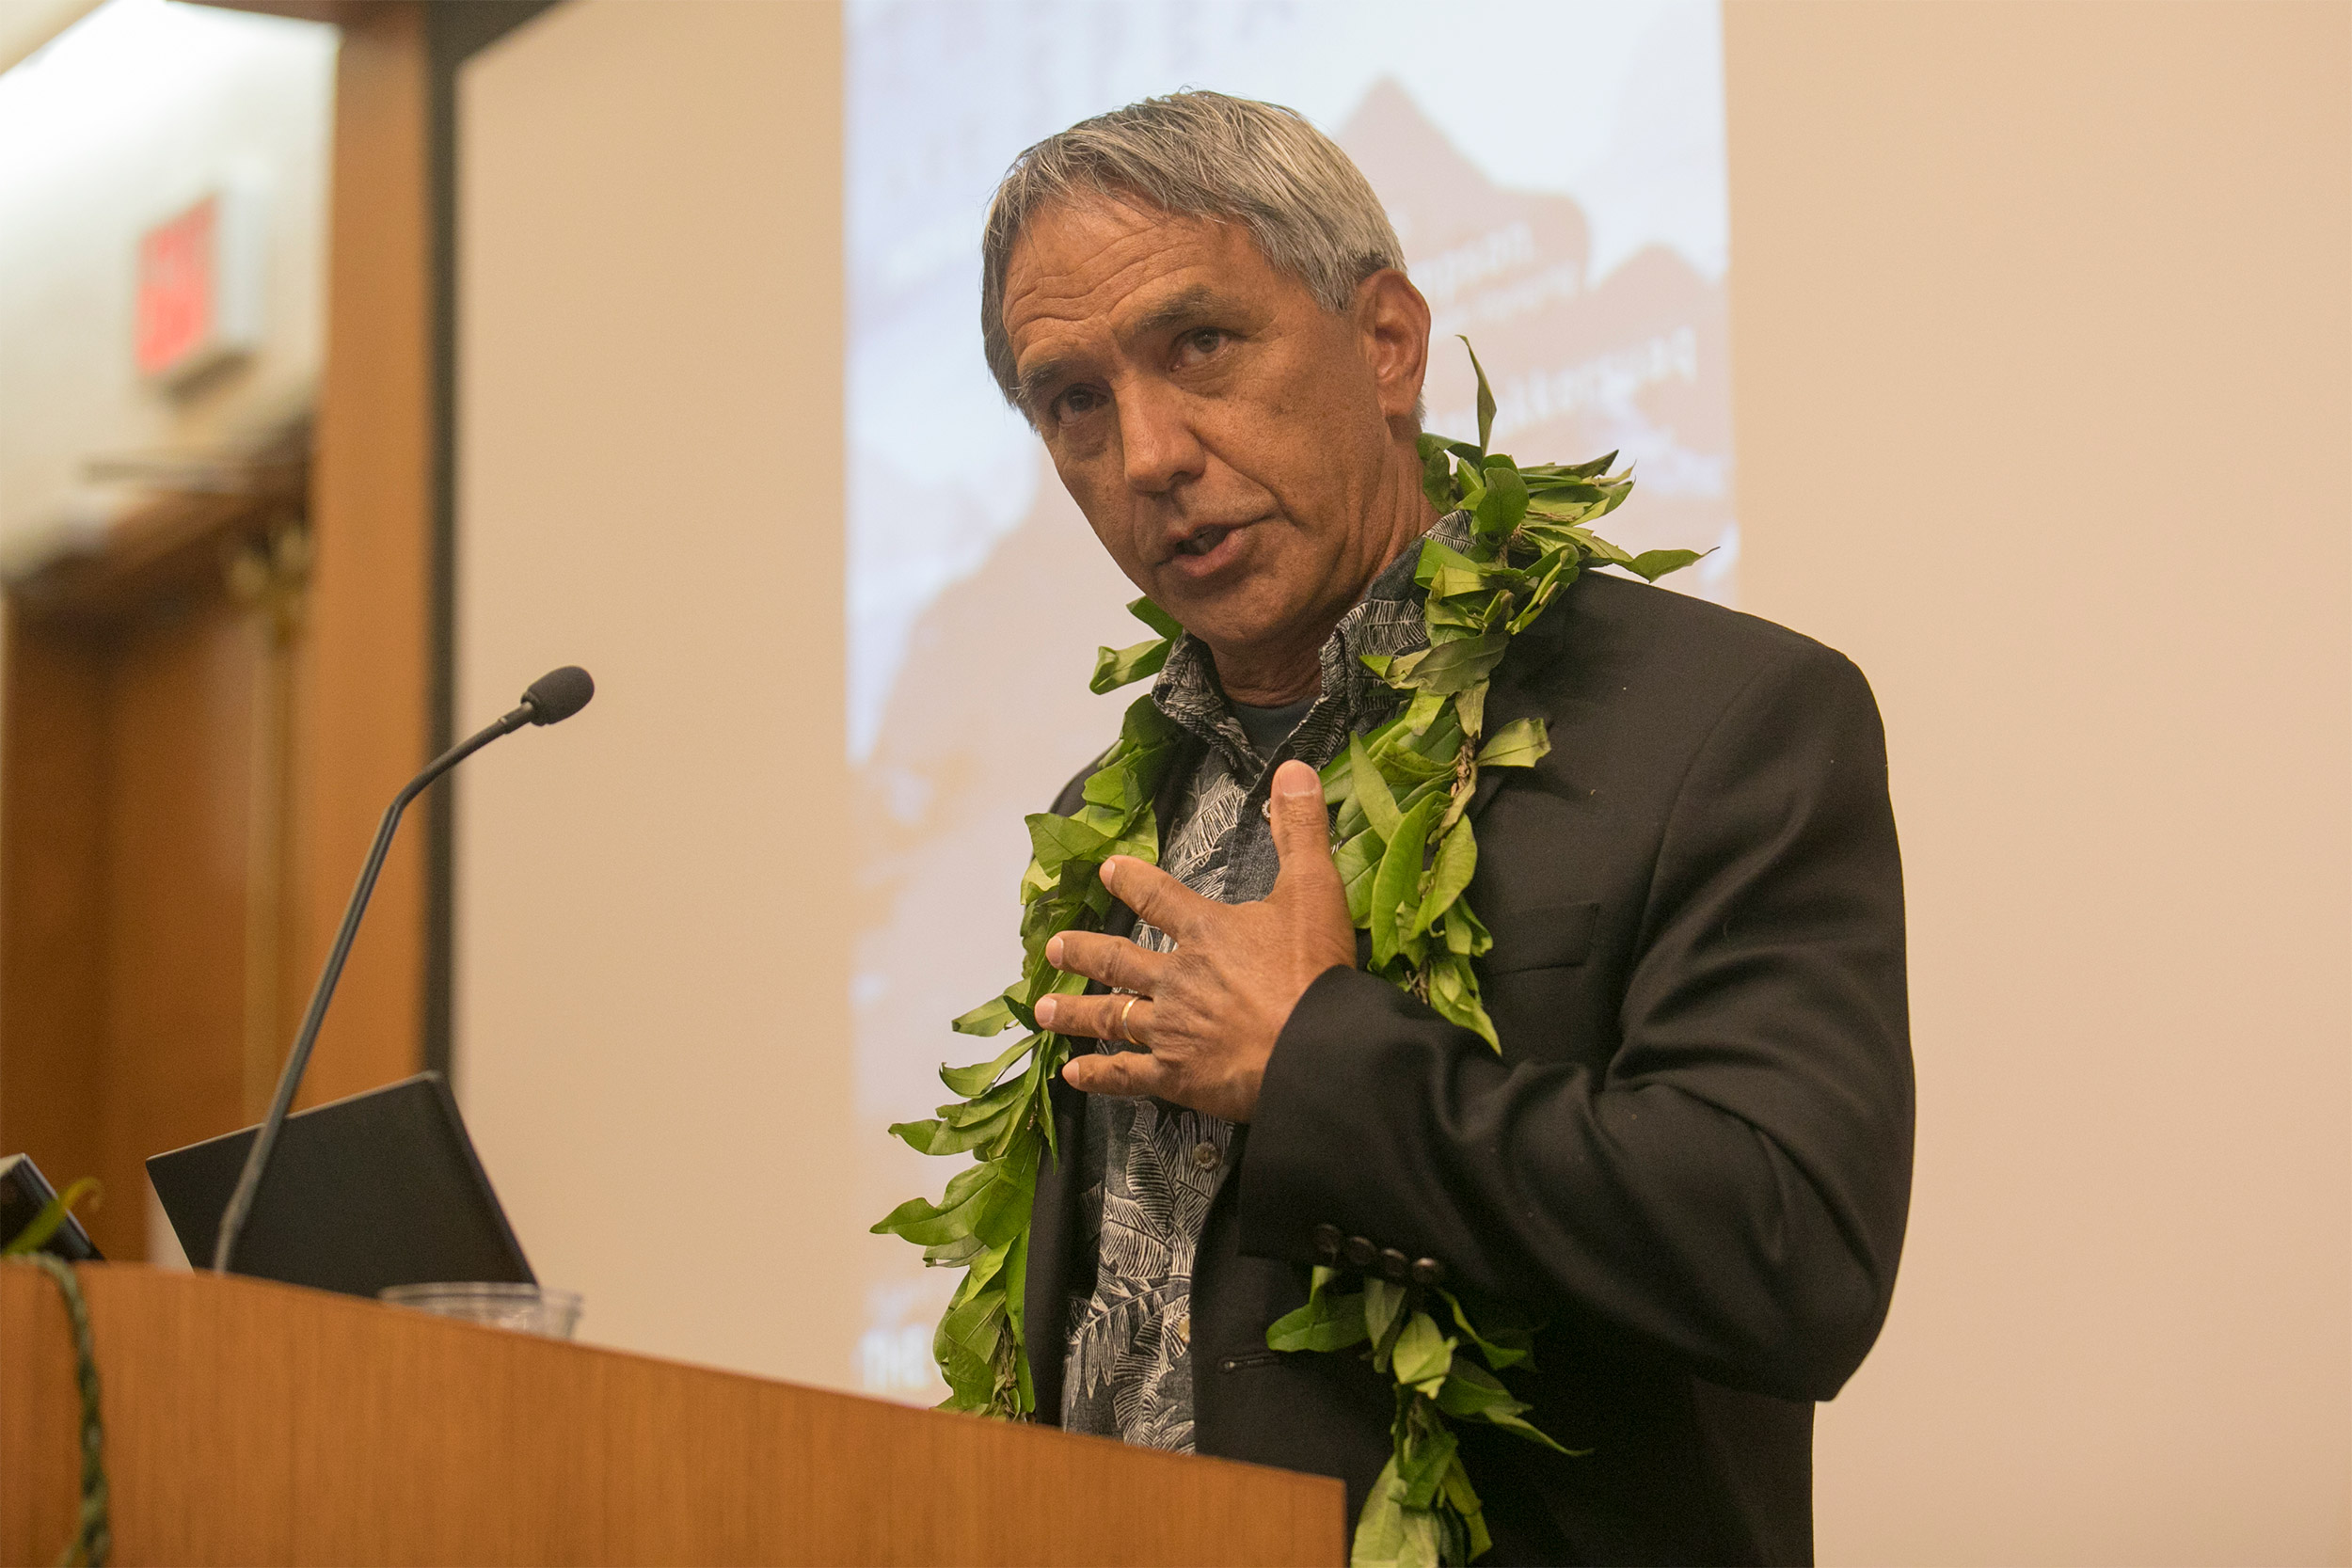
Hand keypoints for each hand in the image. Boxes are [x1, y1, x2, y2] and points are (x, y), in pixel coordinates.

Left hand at [1035, 760, 1357, 1121]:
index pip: (1158, 896)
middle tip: (1053, 947)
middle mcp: (1176, 978)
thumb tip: (1293, 768)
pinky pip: (1126, 1075)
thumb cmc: (1315, 972)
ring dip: (1074, 1011)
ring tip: (1042, 1007)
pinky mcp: (1176, 1076)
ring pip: (1110, 1017)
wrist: (1314, 1050)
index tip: (1105, 871)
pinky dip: (1097, 1076)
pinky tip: (1072, 1074)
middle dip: (1083, 951)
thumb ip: (1300, 829)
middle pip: (1118, 960)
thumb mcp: (1314, 889)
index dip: (1131, 881)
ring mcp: (1170, 1029)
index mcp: (1206, 932)